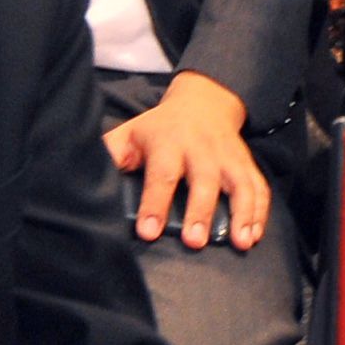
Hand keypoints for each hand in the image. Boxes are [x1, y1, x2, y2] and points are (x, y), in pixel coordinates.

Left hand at [101, 72, 268, 248]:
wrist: (202, 101)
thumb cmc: (157, 129)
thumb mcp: (129, 134)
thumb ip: (110, 154)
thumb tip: (85, 177)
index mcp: (168, 142)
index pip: (161, 173)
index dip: (154, 203)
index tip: (148, 231)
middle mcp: (201, 148)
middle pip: (204, 179)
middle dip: (201, 211)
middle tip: (195, 242)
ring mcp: (227, 155)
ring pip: (241, 183)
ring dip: (243, 213)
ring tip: (241, 243)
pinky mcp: (246, 163)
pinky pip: (259, 187)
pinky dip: (260, 212)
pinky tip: (254, 236)